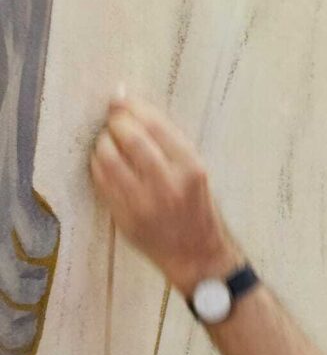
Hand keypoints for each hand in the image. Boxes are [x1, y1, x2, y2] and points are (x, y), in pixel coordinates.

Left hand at [90, 97, 242, 294]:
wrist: (197, 254)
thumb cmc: (200, 210)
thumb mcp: (197, 173)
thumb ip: (170, 145)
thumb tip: (136, 112)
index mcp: (191, 168)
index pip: (155, 125)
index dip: (133, 107)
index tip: (123, 99)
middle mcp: (167, 184)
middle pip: (129, 137)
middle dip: (116, 121)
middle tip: (114, 118)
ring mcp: (143, 202)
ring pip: (108, 157)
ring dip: (103, 142)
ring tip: (108, 141)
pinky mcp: (124, 216)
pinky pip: (101, 180)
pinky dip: (98, 164)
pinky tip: (105, 162)